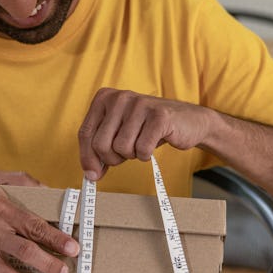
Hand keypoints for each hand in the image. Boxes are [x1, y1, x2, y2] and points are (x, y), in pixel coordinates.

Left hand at [78, 88, 214, 180]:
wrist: (187, 121)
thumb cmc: (147, 128)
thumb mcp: (118, 132)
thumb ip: (100, 149)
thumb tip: (90, 174)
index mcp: (104, 98)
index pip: (85, 133)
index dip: (87, 158)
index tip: (92, 174)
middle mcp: (119, 97)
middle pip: (100, 143)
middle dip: (112, 159)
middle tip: (125, 156)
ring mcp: (140, 104)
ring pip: (121, 148)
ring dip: (131, 155)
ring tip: (140, 144)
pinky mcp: (159, 116)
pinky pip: (142, 149)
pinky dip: (146, 155)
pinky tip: (152, 144)